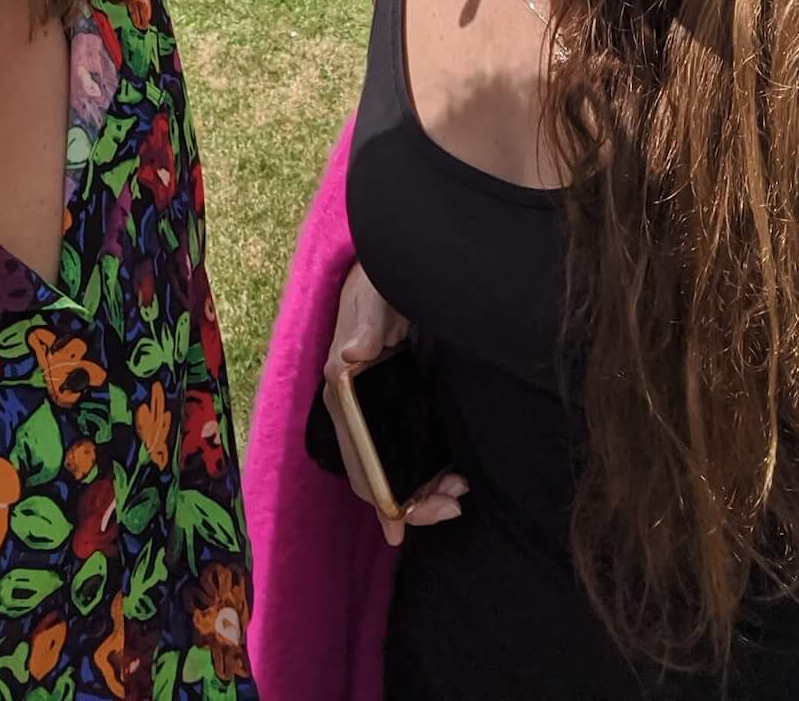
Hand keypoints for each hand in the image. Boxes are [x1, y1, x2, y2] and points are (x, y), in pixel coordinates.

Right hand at [321, 264, 468, 547]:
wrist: (392, 273)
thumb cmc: (377, 285)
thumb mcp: (372, 297)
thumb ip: (364, 325)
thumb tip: (350, 356)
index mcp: (341, 395)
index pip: (356, 461)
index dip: (378, 498)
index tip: (405, 525)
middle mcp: (353, 411)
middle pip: (374, 476)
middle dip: (410, 501)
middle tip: (453, 505)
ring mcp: (375, 412)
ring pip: (392, 470)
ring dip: (422, 491)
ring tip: (458, 491)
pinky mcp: (395, 406)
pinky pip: (405, 453)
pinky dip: (427, 472)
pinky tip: (452, 473)